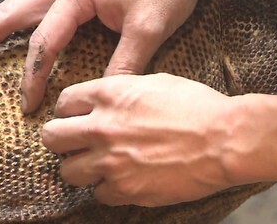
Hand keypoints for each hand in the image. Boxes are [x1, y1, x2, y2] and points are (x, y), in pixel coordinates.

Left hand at [41, 73, 237, 206]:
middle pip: (52, 138)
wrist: (224, 140)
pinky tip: (125, 179)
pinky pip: (98, 194)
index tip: (76, 117)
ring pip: (67, 172)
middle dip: (61, 140)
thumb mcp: (157, 82)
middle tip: (76, 144)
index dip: (69, 110)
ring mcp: (111, 162)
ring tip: (99, 165)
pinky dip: (108, 189)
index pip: (64, 102)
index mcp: (110, 95)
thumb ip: (124, 91)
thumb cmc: (197, 106)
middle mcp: (102, 128)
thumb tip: (111, 101)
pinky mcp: (125, 189)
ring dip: (81, 168)